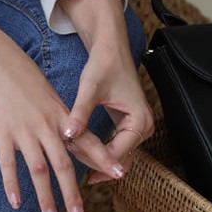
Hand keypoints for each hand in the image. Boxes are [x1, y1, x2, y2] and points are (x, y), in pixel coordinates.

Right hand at [0, 0, 120, 211]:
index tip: (120, 175)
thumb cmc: (24, 77)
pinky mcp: (2, 132)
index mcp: (61, 117)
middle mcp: (46, 126)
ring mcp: (24, 131)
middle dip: (73, 194)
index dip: (104, 159)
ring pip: (38, 171)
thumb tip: (72, 139)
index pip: (87, 142)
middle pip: (64, 165)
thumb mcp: (49, 96)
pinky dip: (12, 184)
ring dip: (45, 198)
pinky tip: (16, 203)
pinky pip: (8, 164)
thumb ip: (61, 121)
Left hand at [63, 45, 152, 183]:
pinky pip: (116, 149)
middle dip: (92, 160)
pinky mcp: (130, 128)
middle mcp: (145, 128)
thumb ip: (80, 112)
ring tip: (72, 151)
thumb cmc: (104, 65)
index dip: (91, 156)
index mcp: (140, 121)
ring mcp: (139, 129)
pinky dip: (99, 153)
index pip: (116, 154)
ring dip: (95, 158)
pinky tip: (80, 151)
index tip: (69, 147)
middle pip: (118, 160)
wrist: (111, 51)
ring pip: (118, 158)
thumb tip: (68, 134)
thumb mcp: (90, 88)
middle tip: (67, 151)